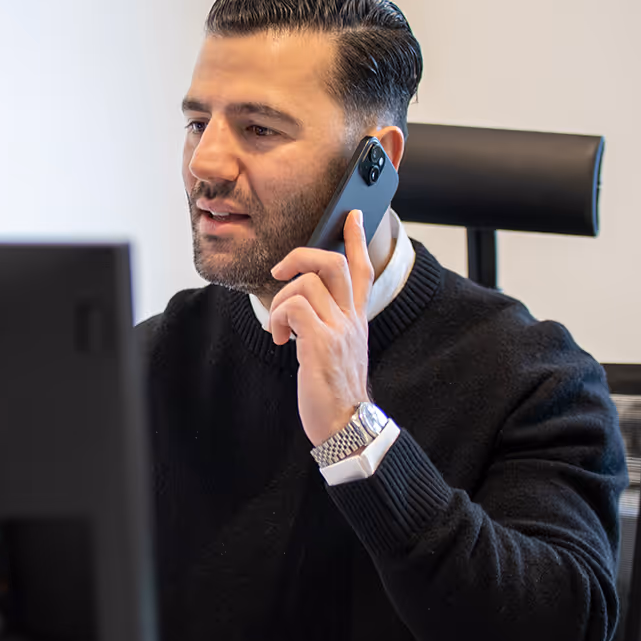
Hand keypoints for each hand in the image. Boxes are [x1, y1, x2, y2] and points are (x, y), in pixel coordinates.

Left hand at [269, 209, 374, 446]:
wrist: (346, 425)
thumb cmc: (335, 389)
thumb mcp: (338, 349)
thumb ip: (327, 324)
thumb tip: (300, 307)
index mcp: (355, 318)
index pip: (361, 269)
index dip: (356, 238)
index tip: (352, 214)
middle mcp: (351, 319)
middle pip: (332, 262)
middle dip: (300, 255)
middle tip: (279, 271)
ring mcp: (339, 329)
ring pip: (306, 282)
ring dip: (280, 299)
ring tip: (280, 329)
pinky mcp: (321, 343)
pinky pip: (293, 308)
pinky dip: (278, 318)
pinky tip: (280, 339)